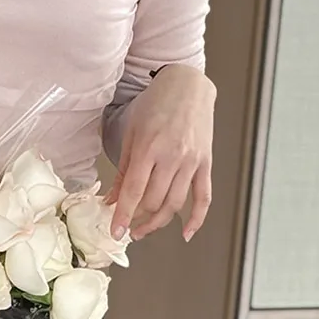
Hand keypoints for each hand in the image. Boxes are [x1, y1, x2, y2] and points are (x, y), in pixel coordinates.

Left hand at [101, 66, 215, 243]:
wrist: (188, 85)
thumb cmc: (156, 104)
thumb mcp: (132, 132)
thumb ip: (124, 169)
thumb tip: (112, 199)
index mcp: (149, 147)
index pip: (135, 191)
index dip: (123, 215)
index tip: (115, 232)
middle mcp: (172, 156)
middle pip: (154, 201)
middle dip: (138, 219)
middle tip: (127, 226)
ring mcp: (191, 161)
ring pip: (175, 204)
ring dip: (158, 222)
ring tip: (144, 230)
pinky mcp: (205, 162)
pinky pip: (204, 196)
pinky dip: (197, 218)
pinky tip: (186, 233)